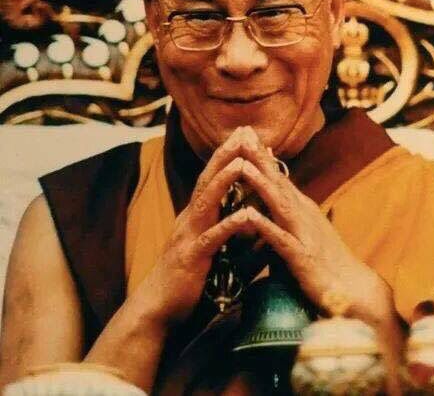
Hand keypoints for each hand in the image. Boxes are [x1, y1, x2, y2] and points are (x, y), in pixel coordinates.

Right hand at [131, 127, 276, 325]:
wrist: (160, 311)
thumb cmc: (189, 282)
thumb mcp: (217, 253)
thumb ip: (239, 239)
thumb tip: (265, 225)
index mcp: (198, 216)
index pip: (214, 178)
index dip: (228, 155)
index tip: (245, 133)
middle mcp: (191, 219)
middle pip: (208, 179)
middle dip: (226, 154)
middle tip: (243, 132)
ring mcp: (189, 236)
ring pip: (207, 201)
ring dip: (224, 180)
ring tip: (242, 161)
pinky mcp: (192, 258)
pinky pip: (212, 239)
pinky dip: (227, 225)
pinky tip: (244, 215)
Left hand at [233, 129, 393, 328]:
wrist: (354, 289)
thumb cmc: (326, 262)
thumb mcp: (304, 231)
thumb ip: (287, 216)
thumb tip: (272, 202)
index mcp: (301, 209)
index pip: (279, 176)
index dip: (262, 155)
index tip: (246, 133)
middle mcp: (303, 214)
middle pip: (277, 181)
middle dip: (258, 157)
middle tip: (243, 133)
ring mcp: (303, 233)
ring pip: (278, 203)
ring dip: (260, 183)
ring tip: (242, 164)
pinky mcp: (301, 257)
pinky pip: (280, 239)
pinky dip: (264, 224)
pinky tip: (249, 215)